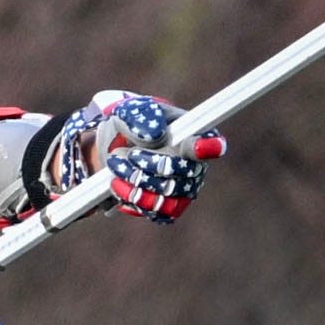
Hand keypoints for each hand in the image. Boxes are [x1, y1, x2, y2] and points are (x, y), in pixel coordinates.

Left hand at [48, 91, 225, 222]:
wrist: (114, 147)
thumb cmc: (130, 123)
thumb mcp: (131, 112)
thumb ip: (144, 119)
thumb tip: (156, 136)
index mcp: (195, 134)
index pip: (211, 143)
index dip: (207, 147)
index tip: (196, 146)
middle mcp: (196, 165)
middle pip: (183, 174)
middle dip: (150, 165)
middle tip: (130, 153)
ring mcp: (184, 189)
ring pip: (168, 197)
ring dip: (137, 183)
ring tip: (117, 167)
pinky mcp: (167, 207)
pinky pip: (157, 212)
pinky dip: (133, 199)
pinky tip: (118, 184)